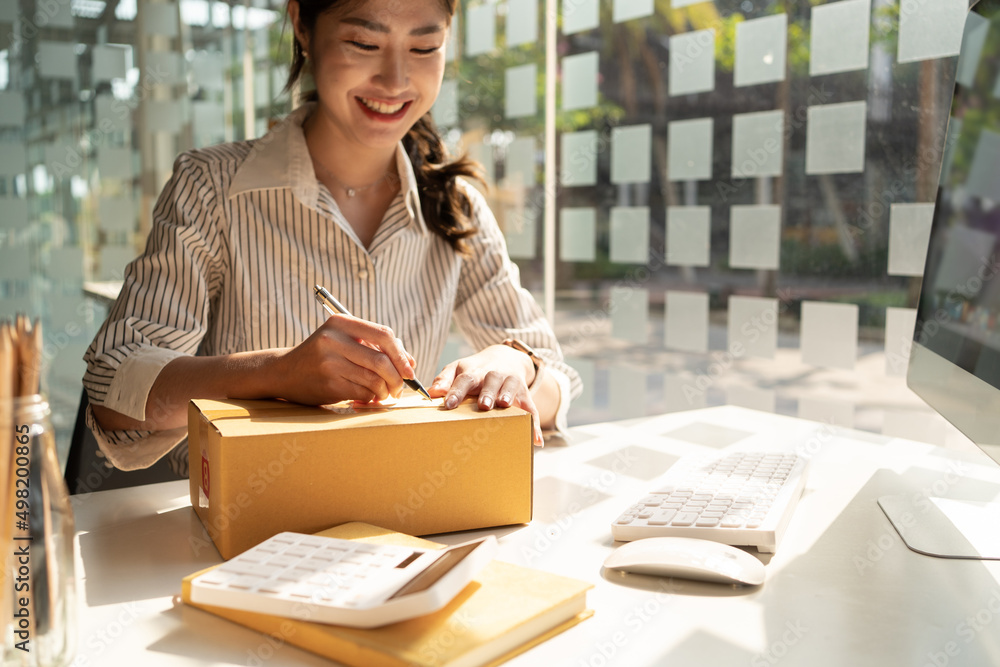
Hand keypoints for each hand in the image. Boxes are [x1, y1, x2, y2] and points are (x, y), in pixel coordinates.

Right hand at [272, 315, 415, 405]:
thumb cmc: (322, 356)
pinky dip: (371, 397)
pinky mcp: (328, 384)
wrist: (284, 372)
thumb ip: (376, 347)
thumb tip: (411, 363)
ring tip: (383, 393)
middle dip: (398, 378)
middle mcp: (334, 340)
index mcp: (341, 323)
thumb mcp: (345, 341)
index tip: (410, 369)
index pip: (384, 335)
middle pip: (382, 361)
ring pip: (374, 380)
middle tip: (400, 388)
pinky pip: (363, 393)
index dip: (402, 354)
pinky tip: (366, 396)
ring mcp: (329, 363)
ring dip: (385, 391)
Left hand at [429, 344, 542, 445]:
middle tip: (483, 405)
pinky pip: (531, 408)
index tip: (448, 404)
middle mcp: (494, 375)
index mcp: (474, 371)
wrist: (504, 357)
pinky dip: (534, 424)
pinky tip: (536, 441)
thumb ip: (444, 380)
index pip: (464, 380)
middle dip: (487, 393)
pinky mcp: (524, 394)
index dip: (456, 392)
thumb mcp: (457, 369)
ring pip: (511, 389)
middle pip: (490, 381)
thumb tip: (431, 393)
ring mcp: (510, 383)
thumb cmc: (475, 370)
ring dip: (509, 397)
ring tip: (506, 405)